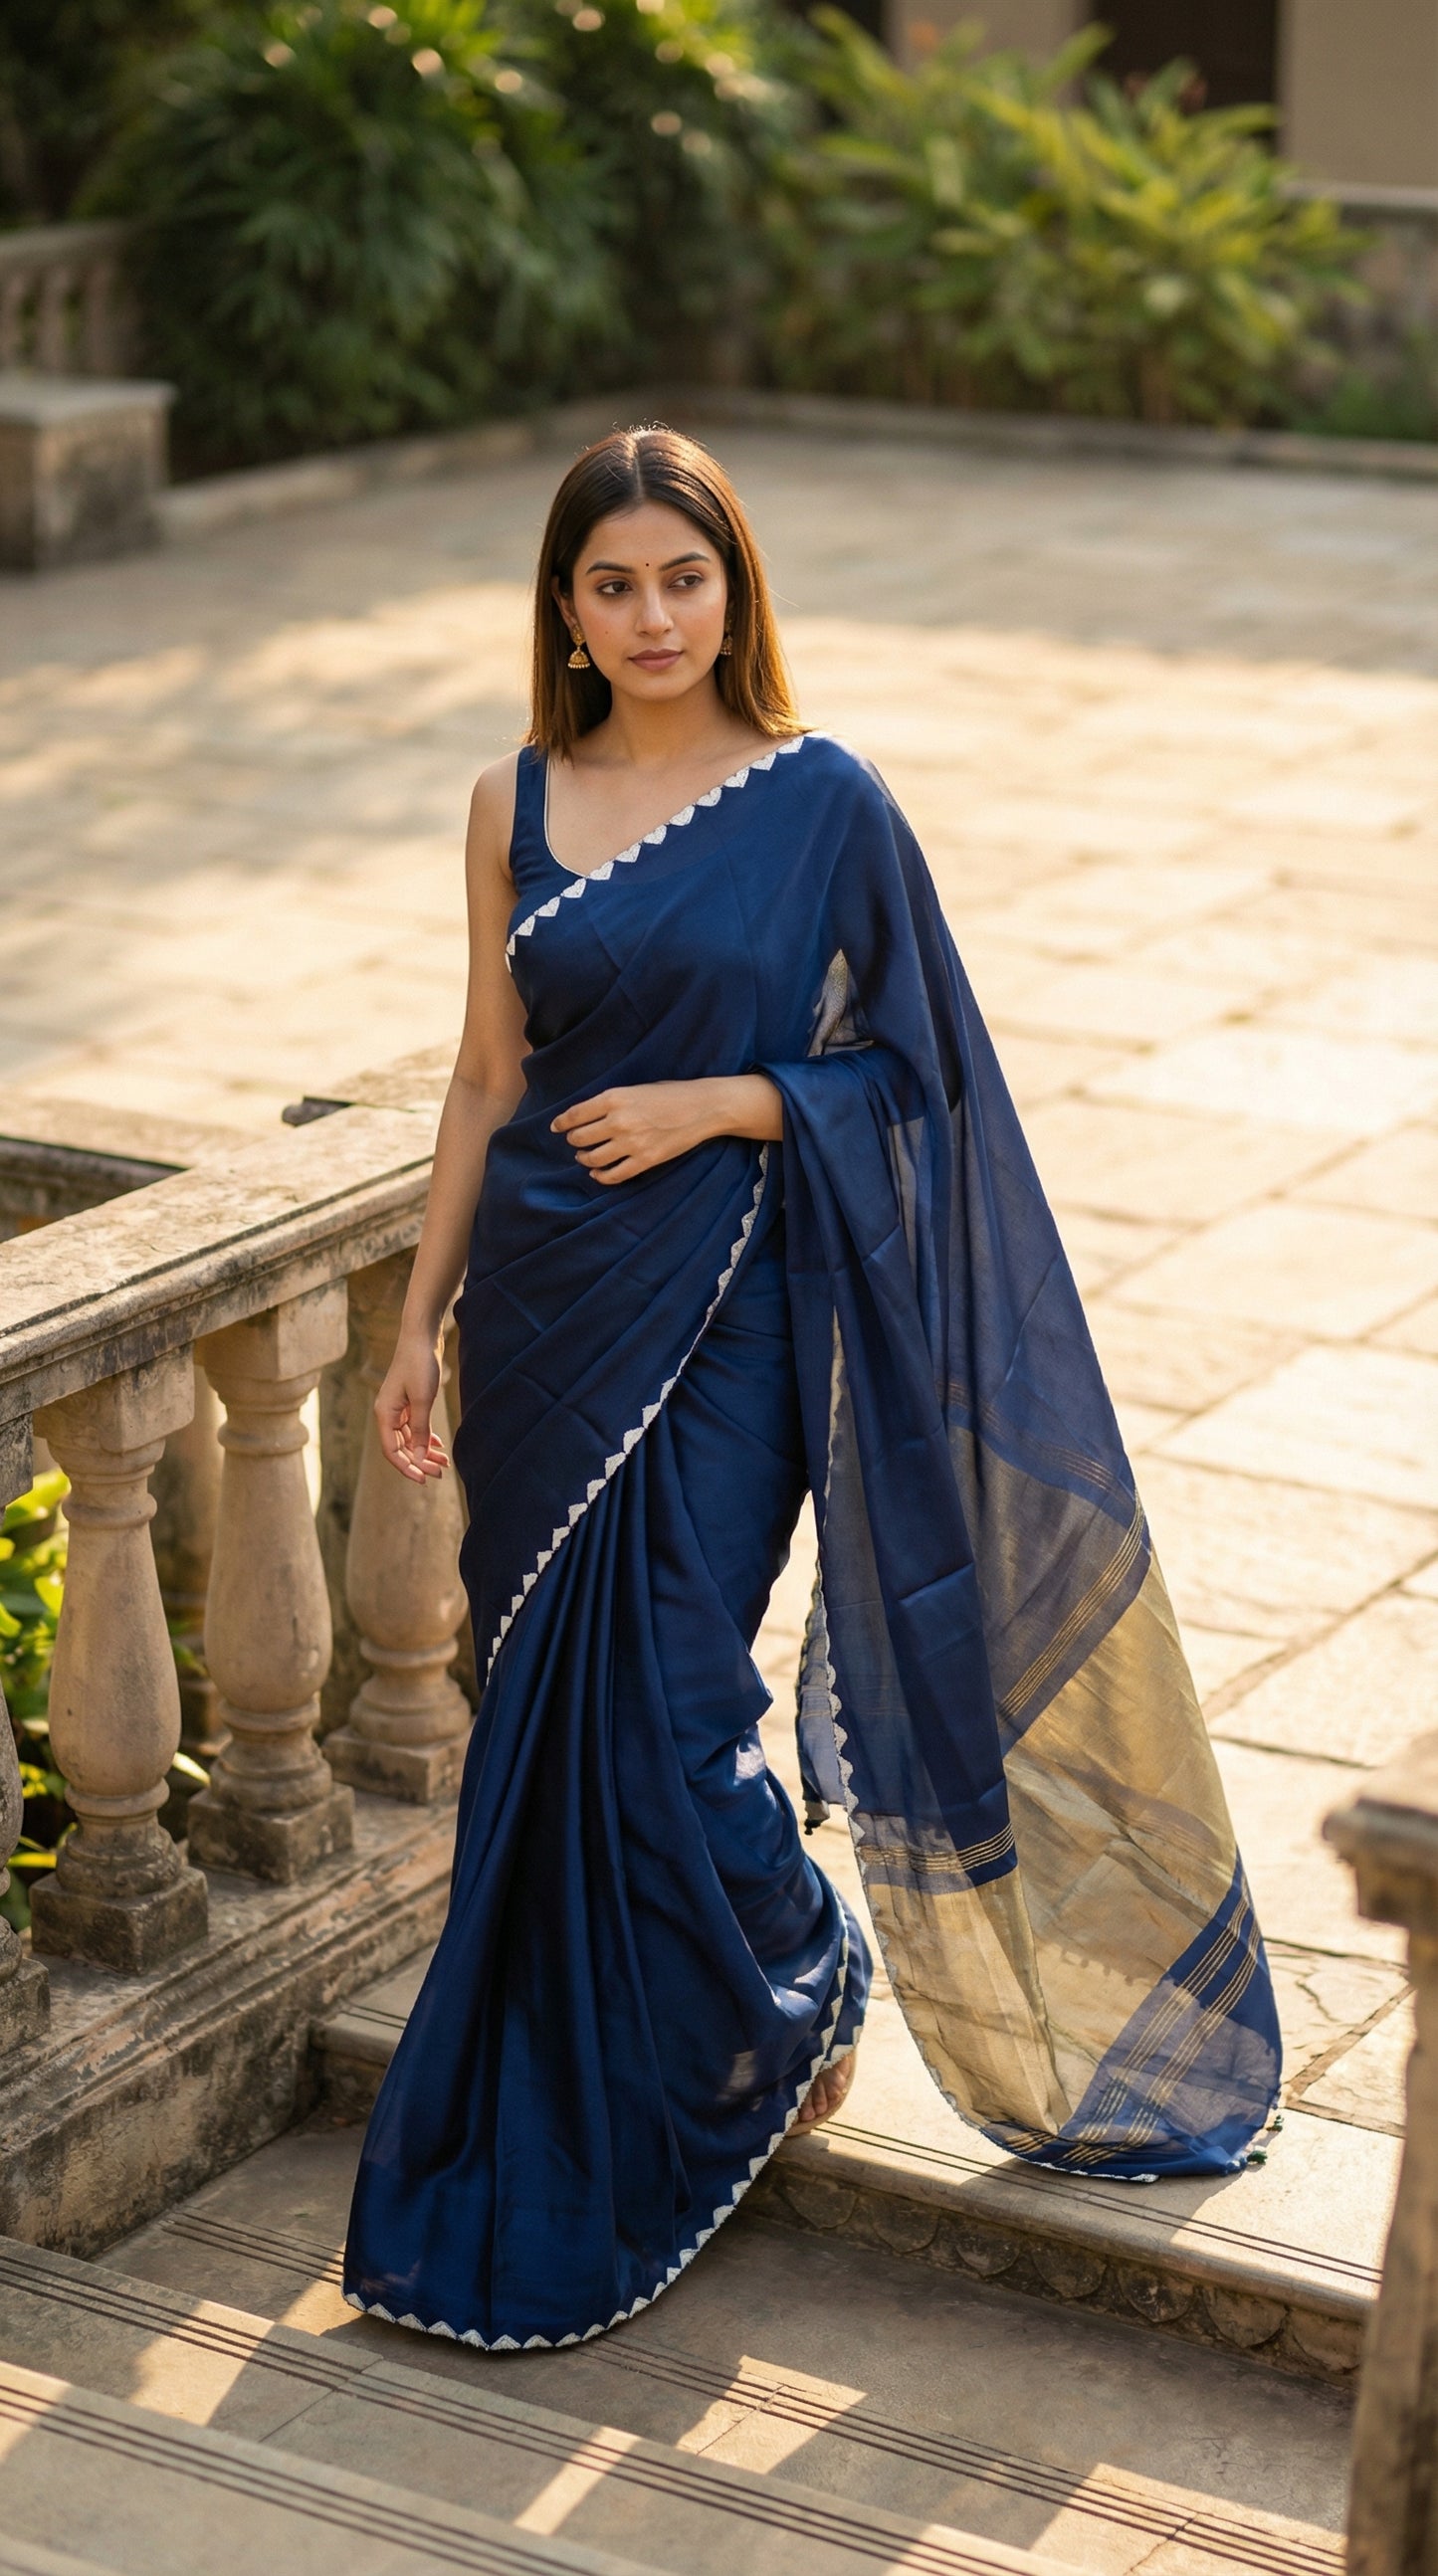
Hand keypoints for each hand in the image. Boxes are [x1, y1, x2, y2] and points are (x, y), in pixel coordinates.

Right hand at [374, 1331, 449, 1482]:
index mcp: (385, 1414)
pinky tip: (438, 1446)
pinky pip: (414, 1427)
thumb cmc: (420, 1364)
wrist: (422, 1336)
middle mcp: (387, 1413)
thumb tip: (420, 1459)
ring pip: (409, 1438)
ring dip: (425, 1451)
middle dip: (419, 1462)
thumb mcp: (422, 1400)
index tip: (424, 1479)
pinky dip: (425, 1438)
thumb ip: (420, 1431)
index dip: (407, 1467)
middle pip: (401, 1447)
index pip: (392, 1451)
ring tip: (444, 1463)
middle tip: (440, 1474)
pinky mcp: (408, 1401)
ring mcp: (397, 1407)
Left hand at [551, 1076, 779, 1183]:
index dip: (561, 1123)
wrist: (702, 1107)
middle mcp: (619, 1120)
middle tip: (576, 1141)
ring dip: (584, 1159)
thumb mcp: (636, 1088)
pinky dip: (601, 1176)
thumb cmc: (670, 1094)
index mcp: (614, 1098)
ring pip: (593, 1158)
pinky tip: (598, 1173)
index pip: (575, 1114)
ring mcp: (631, 1143)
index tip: (555, 1127)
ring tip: (584, 1157)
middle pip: (580, 1138)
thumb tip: (585, 1116)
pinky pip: (614, 1175)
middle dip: (574, 1140)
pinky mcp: (645, 1160)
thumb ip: (610, 1102)